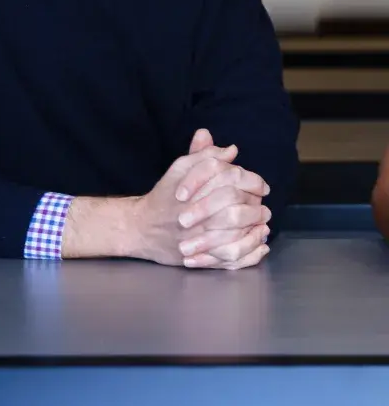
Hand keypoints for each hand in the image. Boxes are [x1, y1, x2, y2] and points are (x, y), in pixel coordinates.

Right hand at [129, 143, 269, 268]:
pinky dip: (250, 251)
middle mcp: (195, 210)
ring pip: (235, 230)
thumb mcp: (179, 170)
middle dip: (255, 205)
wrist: (141, 228)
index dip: (252, 180)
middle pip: (234, 202)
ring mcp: (198, 236)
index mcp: (192, 185)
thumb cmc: (165, 196)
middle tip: (264, 207)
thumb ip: (204, 156)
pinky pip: (231, 256)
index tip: (261, 186)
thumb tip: (231, 150)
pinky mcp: (199, 256)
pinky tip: (259, 245)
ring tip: (263, 224)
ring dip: (255, 227)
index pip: (229, 177)